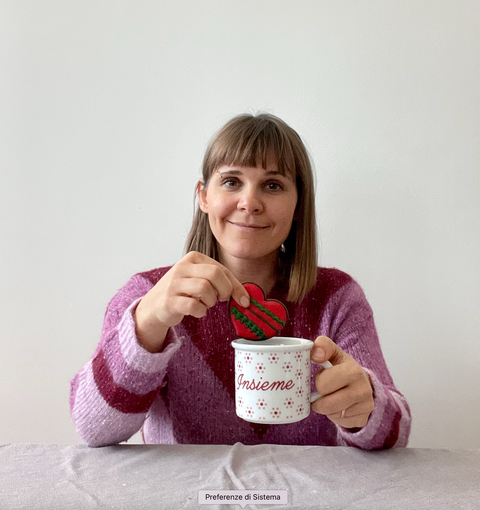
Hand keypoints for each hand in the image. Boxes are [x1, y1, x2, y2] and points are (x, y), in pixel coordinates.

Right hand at [135, 251, 249, 351]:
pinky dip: (200, 311)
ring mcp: (174, 283)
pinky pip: (193, 305)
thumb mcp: (201, 280)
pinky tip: (197, 311)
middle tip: (221, 300)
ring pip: (205, 289)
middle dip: (224, 290)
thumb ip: (221, 282)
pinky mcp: (169, 300)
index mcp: (193, 258)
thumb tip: (246, 297)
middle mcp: (182, 267)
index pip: (221, 269)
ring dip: (210, 301)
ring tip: (205, 304)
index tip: (245, 300)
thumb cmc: (184, 292)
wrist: (155, 306)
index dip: (236, 286)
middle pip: (214, 274)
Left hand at [310, 336, 373, 428]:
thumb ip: (323, 346)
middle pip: (325, 404)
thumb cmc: (342, 367)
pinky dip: (335, 416)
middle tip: (324, 389)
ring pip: (332, 415)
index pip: (323, 384)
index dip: (319, 380)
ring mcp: (366, 407)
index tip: (323, 374)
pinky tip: (339, 406)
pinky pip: (340, 423)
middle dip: (319, 397)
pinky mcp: (363, 419)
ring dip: (326, 408)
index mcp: (353, 371)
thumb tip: (315, 353)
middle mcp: (363, 390)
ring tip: (331, 396)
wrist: (363, 383)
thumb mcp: (334, 353)